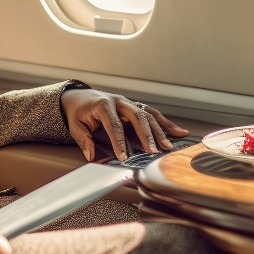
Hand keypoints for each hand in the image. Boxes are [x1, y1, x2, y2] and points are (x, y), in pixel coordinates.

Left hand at [61, 89, 189, 159]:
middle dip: (146, 135)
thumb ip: (84, 140)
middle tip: (153, 151)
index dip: (120, 142)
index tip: (125, 156)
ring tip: (168, 145)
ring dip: (160, 131)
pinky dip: (166, 123)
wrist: (79, 96)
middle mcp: (119, 102)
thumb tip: (92, 156)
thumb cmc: (78, 111)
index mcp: (103, 105)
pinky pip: (152, 114)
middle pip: (137, 118)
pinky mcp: (135, 106)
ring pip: (148, 115)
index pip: (114, 125)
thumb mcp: (75, 125)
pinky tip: (178, 131)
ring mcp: (129, 103)